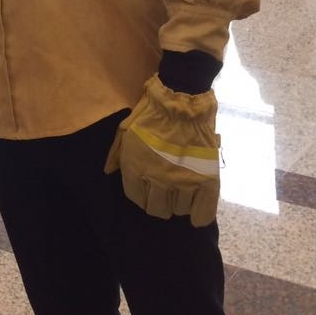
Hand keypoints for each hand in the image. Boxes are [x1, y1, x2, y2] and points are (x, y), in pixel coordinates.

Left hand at [104, 76, 219, 226]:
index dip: (142, 193)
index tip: (148, 187)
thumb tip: (109, 172)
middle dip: (159, 201)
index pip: (136, 198)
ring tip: (182, 188)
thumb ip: (116, 154)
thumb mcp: (125, 130)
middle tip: (166, 189)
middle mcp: (158, 180)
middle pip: (157, 209)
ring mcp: (183, 182)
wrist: (182, 100)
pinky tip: (196, 209)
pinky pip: (202, 212)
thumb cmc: (151, 112)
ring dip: (179, 202)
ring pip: (179, 210)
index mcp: (135, 168)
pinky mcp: (207, 180)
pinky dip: (199, 215)